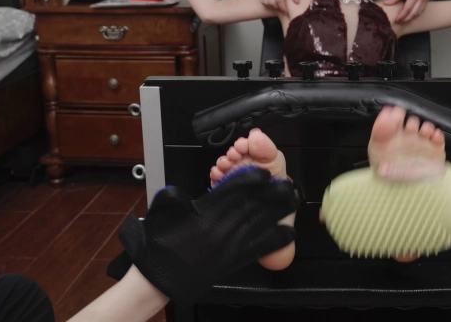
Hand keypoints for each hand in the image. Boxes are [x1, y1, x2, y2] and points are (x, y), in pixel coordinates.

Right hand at [117, 169, 296, 307]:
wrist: (160, 279)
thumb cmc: (160, 245)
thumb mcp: (163, 212)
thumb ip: (174, 197)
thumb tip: (182, 192)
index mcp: (205, 212)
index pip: (235, 190)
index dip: (252, 178)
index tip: (264, 172)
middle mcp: (221, 227)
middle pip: (254, 204)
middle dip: (271, 192)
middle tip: (285, 183)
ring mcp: (230, 244)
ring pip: (261, 223)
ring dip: (278, 211)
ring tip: (290, 200)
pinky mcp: (233, 261)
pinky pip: (259, 248)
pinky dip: (275, 240)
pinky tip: (288, 233)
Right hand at [259, 0, 299, 12]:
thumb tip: (296, 2)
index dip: (282, 7)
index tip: (286, 11)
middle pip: (271, 2)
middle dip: (277, 8)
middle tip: (282, 9)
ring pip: (265, 2)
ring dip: (271, 6)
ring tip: (277, 6)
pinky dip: (266, 3)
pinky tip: (271, 3)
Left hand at [385, 0, 432, 22]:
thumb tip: (387, 3)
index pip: (407, 10)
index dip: (402, 16)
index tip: (397, 19)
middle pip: (414, 13)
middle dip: (407, 19)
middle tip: (400, 21)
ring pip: (419, 12)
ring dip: (412, 17)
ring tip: (405, 19)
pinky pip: (423, 8)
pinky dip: (418, 13)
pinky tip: (413, 14)